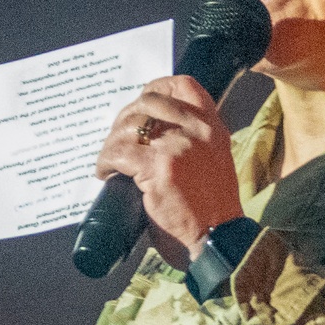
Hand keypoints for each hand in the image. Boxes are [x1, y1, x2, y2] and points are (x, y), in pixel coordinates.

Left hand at [95, 75, 244, 263]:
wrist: (220, 239)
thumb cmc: (212, 209)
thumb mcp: (213, 162)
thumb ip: (193, 143)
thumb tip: (153, 134)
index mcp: (212, 128)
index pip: (184, 85)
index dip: (156, 86)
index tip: (140, 100)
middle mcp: (197, 131)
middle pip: (149, 102)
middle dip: (125, 118)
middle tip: (116, 139)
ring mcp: (178, 148)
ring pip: (129, 127)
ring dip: (111, 143)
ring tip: (108, 161)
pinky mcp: (159, 169)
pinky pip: (119, 154)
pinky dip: (105, 162)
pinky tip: (105, 173)